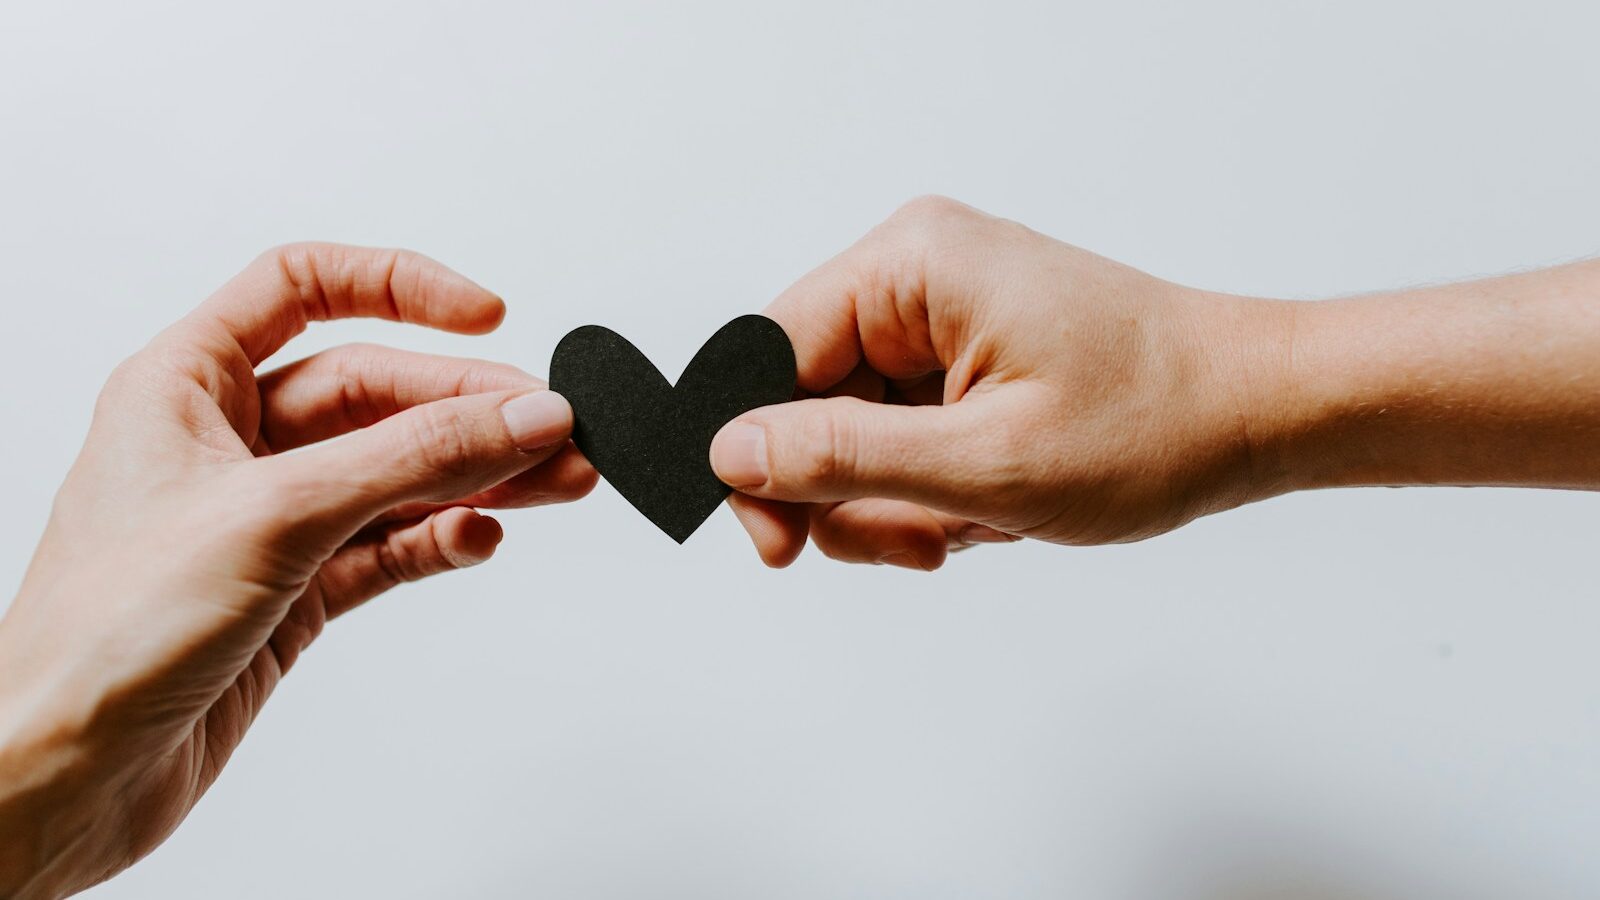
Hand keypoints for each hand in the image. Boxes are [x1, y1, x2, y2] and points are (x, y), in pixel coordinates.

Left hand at [0, 245, 594, 897]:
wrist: (65, 777)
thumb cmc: (104, 634)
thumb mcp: (276, 514)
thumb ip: (412, 458)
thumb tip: (520, 412)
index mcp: (187, 383)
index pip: (304, 286)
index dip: (399, 287)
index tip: (485, 314)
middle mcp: (229, 442)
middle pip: (375, 390)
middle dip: (470, 408)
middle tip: (553, 429)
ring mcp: (268, 517)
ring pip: (396, 472)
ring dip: (478, 476)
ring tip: (556, 481)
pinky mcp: (295, 589)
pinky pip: (390, 544)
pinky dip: (440, 539)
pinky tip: (477, 538)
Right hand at [708, 196, 1275, 568]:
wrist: (1259, 414)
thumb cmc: (1155, 422)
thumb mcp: (986, 462)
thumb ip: (843, 457)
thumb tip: (729, 453)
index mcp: (911, 265)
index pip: (766, 354)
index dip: (757, 457)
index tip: (779, 545)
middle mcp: (917, 274)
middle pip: (805, 401)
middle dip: (851, 493)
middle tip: (919, 542)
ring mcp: (942, 315)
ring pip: (852, 432)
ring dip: (898, 502)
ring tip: (973, 524)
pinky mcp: (964, 354)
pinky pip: (900, 435)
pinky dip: (931, 490)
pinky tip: (990, 508)